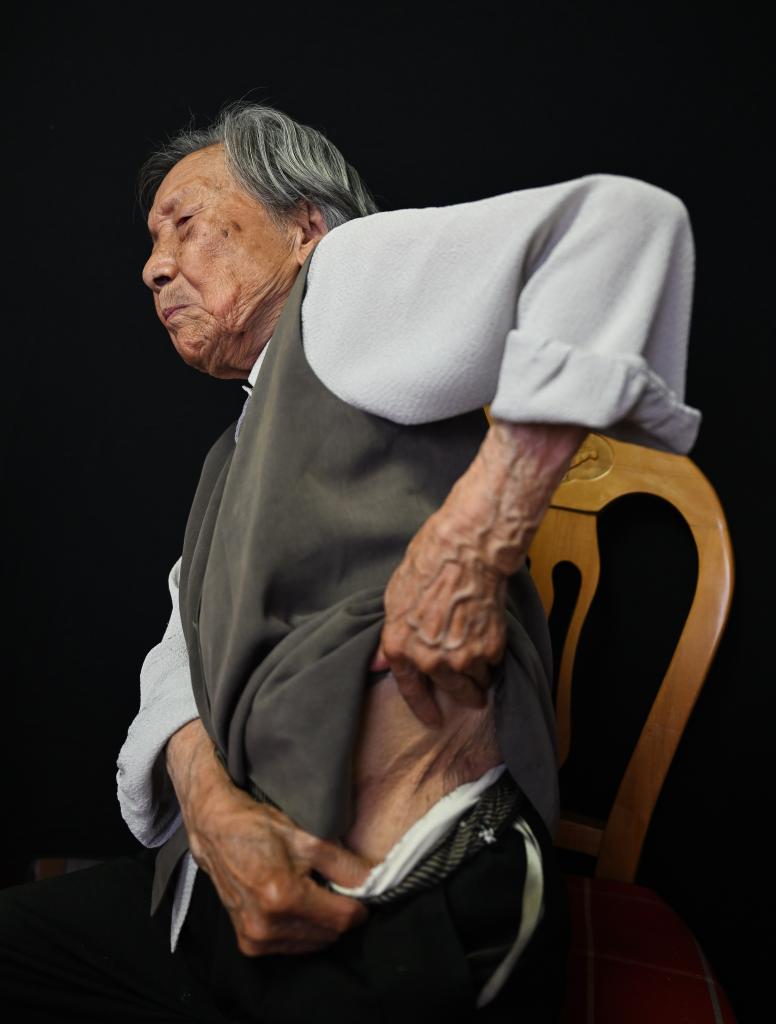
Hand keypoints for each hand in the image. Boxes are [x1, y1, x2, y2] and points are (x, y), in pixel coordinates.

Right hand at [167, 721, 370, 955]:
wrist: (217, 832)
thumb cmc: (260, 829)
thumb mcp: (307, 838)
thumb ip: (343, 865)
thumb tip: (372, 882)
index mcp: (283, 896)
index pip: (341, 919)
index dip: (358, 908)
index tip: (361, 895)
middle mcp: (268, 924)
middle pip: (329, 934)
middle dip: (339, 913)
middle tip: (333, 887)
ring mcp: (256, 938)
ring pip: (313, 943)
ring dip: (321, 923)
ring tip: (311, 893)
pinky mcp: (249, 944)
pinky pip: (293, 946)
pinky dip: (302, 930)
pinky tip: (295, 905)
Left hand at [371, 506, 507, 727]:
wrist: (465, 552)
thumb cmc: (427, 567)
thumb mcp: (394, 600)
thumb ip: (391, 638)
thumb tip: (380, 663)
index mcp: (400, 649)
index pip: (410, 690)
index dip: (423, 707)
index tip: (434, 718)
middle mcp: (429, 660)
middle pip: (452, 691)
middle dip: (465, 696)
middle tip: (475, 697)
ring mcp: (461, 657)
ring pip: (477, 680)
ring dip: (480, 674)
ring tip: (483, 658)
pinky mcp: (490, 648)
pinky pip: (493, 662)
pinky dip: (493, 654)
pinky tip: (489, 633)